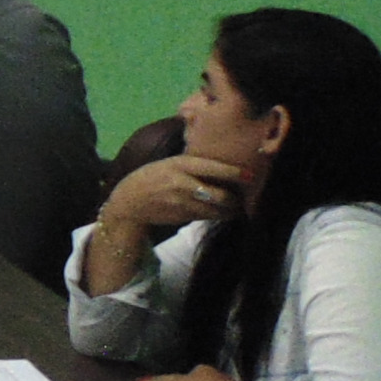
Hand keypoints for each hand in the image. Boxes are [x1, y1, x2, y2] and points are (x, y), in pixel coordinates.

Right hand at [101, 152, 244, 236]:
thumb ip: (192, 164)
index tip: (251, 175)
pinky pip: (207, 217)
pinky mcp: (182, 217)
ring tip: (239, 207)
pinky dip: (218, 215)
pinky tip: (223, 212)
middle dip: (236, 199)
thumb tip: (221, 164)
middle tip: (246, 197)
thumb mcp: (169, 163)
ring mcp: (182, 203)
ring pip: (216, 210)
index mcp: (180, 165)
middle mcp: (182, 184)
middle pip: (219, 195)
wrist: (130, 202)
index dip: (234, 173)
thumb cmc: (152, 177)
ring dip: (230, 210)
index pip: (212, 168)